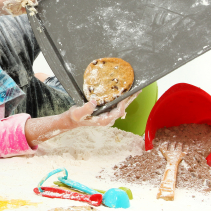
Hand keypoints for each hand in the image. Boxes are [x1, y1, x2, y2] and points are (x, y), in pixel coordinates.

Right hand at [24, 91, 138, 146]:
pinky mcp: (105, 112)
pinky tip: (123, 92)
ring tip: (133, 90)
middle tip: (138, 90)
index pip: (118, 111)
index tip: (128, 94)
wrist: (72, 119)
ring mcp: (107, 115)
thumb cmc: (75, 117)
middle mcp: (108, 118)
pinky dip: (121, 99)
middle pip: (123, 109)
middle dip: (130, 100)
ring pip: (120, 107)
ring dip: (127, 99)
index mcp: (104, 120)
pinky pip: (116, 105)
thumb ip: (86, 108)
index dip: (124, 103)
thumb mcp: (78, 112)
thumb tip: (94, 102)